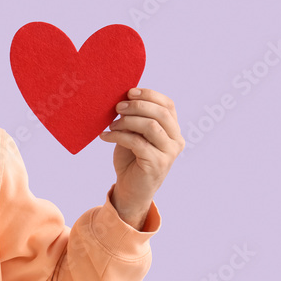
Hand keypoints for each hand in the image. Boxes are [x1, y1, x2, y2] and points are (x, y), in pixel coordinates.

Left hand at [98, 88, 184, 228]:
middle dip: (136, 106)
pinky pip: (137, 142)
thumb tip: (123, 98)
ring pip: (151, 126)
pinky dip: (118, 136)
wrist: (130, 189)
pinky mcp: (157, 163)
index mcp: (173, 130)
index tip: (129, 92)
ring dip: (127, 121)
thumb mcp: (134, 134)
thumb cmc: (131, 159)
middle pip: (160, 113)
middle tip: (116, 108)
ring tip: (111, 125)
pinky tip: (105, 136)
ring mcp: (169, 153)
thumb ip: (135, 119)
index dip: (149, 95)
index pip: (168, 105)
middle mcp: (176, 140)